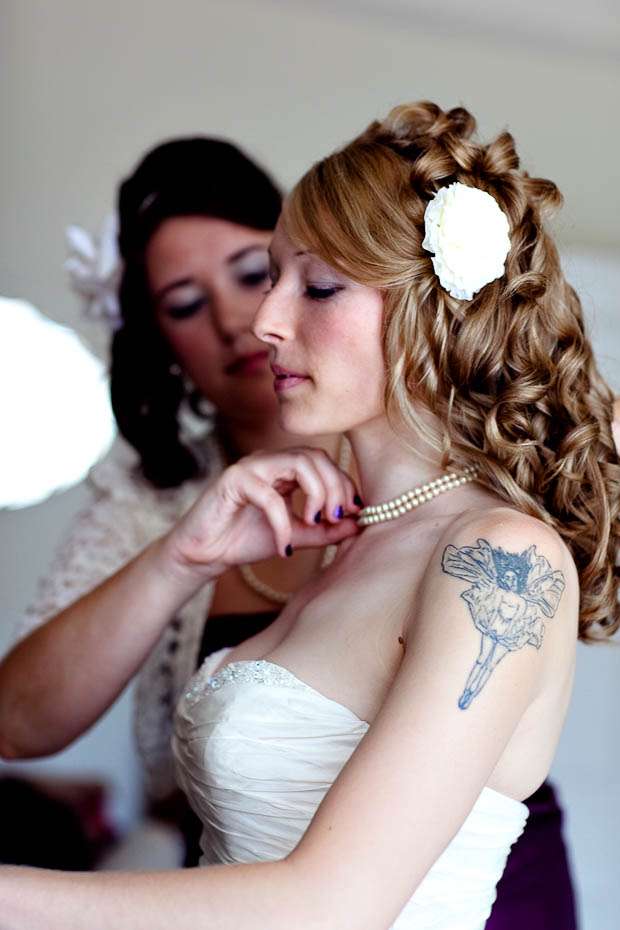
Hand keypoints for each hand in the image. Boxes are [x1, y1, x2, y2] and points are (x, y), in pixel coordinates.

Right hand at [167, 447, 362, 573]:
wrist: (204, 554)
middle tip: (336, 517)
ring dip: (316, 493)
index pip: (324, 462)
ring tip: (316, 522)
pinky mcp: (234, 481)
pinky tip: (284, 547)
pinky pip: (269, 496)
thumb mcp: (295, 536)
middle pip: (315, 457)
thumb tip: (358, 526)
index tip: (356, 512)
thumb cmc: (245, 539)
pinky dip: (282, 522)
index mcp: (285, 469)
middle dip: (334, 487)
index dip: (344, 484)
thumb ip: (324, 530)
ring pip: (297, 463)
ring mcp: (251, 467)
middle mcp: (269, 461)